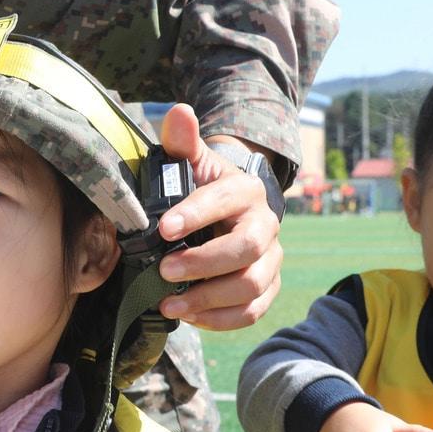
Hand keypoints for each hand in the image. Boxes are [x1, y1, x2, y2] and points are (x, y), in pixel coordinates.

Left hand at [153, 105, 281, 329]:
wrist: (227, 209)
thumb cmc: (200, 184)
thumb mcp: (190, 160)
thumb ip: (181, 140)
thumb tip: (178, 112)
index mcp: (245, 190)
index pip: (224, 201)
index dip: (195, 214)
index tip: (162, 229)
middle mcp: (266, 224)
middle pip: (246, 249)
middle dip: (203, 263)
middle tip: (164, 271)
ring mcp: (271, 259)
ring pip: (251, 285)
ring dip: (209, 299)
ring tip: (170, 304)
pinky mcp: (267, 286)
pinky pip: (252, 311)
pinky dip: (220, 319)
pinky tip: (190, 316)